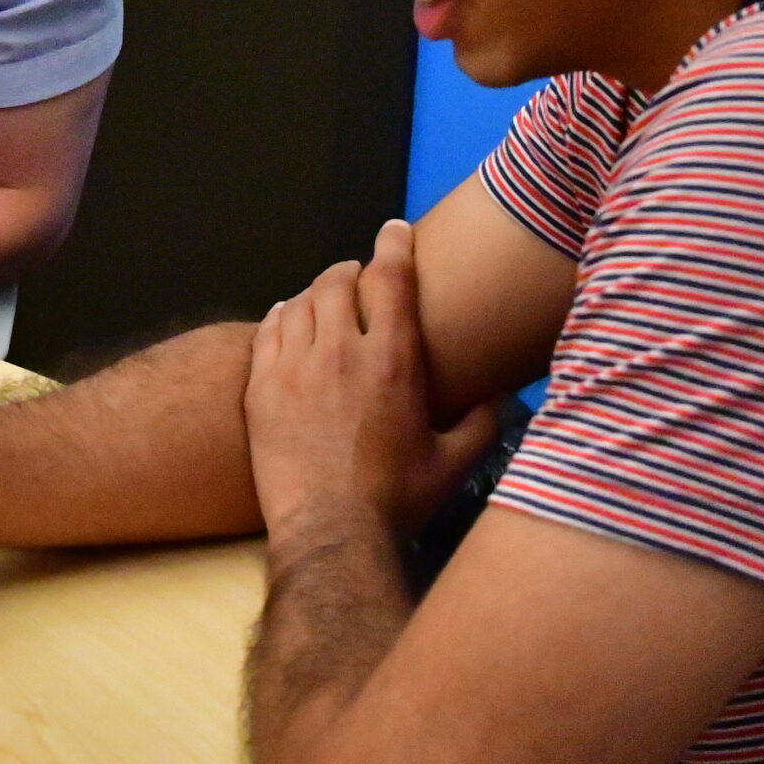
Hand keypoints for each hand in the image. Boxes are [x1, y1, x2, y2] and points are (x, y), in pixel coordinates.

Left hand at [245, 220, 495, 548]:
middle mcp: (341, 353)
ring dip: (317, 293)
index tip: (395, 230)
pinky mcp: (261, 388)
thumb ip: (482, 421)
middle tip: (357, 275)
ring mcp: (294, 368)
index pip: (392, 278)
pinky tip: (289, 320)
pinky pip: (268, 330)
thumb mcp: (454, 463)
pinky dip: (282, 315)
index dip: (394, 245)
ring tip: (326, 299)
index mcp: (393, 362)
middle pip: (338, 282)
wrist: (329, 534)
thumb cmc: (397, 502)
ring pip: (301, 302)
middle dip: (350, 270)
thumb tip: (502, 395)